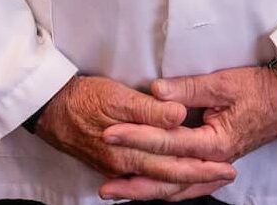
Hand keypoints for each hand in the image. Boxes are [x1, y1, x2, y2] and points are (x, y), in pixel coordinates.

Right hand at [34, 75, 237, 198]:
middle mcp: (126, 166)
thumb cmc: (83, 96)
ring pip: (158, 182)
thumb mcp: (116, 95)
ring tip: (208, 177)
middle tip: (228, 175)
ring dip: (184, 181)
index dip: (201, 161)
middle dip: (200, 177)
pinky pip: (144, 180)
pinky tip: (172, 180)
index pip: (174, 159)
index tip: (226, 161)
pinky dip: (163, 182)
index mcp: (131, 150)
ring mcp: (118, 168)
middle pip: (170, 177)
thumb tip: (180, 116)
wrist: (48, 109)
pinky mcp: (112, 164)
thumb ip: (149, 109)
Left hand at [97, 65, 276, 200]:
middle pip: (167, 177)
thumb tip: (156, 91)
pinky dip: (166, 191)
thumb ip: (188, 88)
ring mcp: (214, 168)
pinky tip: (148, 193)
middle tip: (104, 180)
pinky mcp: (214, 166)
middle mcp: (213, 162)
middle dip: (133, 177)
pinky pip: (187, 186)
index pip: (168, 142)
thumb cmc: (257, 88)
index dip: (137, 137)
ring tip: (116, 192)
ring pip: (175, 188)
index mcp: (214, 142)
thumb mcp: (223, 82)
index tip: (110, 133)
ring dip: (145, 191)